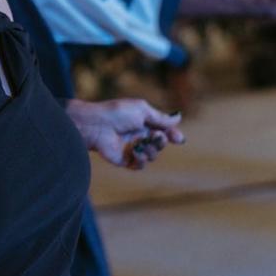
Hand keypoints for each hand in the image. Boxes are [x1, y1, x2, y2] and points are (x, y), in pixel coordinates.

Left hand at [66, 99, 184, 169]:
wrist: (97, 125)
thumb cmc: (117, 113)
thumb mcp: (142, 110)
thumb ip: (160, 117)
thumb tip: (179, 117)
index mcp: (144, 122)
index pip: (164, 130)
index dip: (173, 135)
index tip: (179, 139)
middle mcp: (140, 135)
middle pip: (160, 143)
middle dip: (161, 141)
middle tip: (155, 136)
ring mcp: (133, 148)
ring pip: (153, 155)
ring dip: (151, 150)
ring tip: (141, 143)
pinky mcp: (126, 159)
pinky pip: (141, 164)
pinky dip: (141, 159)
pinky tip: (136, 152)